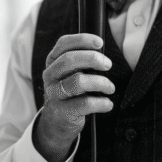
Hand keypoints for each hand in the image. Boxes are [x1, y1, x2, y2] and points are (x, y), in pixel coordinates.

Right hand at [35, 34, 114, 161]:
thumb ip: (82, 61)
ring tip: (110, 88)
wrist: (57, 121)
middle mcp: (50, 75)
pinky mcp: (62, 111)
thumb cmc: (70, 91)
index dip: (82, 39)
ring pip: (78, 82)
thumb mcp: (71, 73)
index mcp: (53, 61)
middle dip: (93, 59)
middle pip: (69, 60)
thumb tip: (103, 54)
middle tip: (108, 64)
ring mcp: (54, 93)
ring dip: (101, 83)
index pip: (64, 43)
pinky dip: (101, 103)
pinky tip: (107, 103)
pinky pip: (85, 104)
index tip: (100, 42)